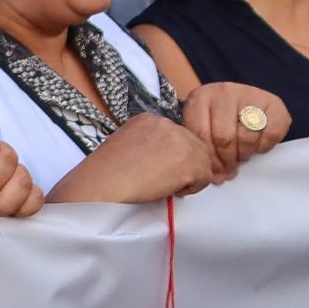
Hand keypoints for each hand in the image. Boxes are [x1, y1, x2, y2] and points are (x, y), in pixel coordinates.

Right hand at [52, 111, 215, 203]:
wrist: (103, 184)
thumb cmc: (106, 173)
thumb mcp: (127, 144)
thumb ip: (149, 144)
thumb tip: (166, 159)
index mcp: (148, 118)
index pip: (178, 135)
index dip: (173, 155)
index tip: (159, 168)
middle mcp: (166, 123)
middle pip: (195, 145)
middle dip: (185, 164)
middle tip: (165, 180)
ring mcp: (179, 140)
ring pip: (203, 161)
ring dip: (190, 176)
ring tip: (166, 185)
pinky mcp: (188, 161)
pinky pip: (205, 177)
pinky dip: (192, 187)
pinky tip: (170, 189)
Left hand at [180, 82, 290, 181]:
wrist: (236, 98)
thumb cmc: (214, 116)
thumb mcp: (200, 124)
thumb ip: (202, 146)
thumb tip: (219, 178)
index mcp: (200, 97)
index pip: (201, 133)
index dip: (210, 159)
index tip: (215, 173)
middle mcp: (225, 92)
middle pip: (224, 137)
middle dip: (227, 160)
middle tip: (230, 169)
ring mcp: (250, 95)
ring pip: (247, 137)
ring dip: (244, 154)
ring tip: (241, 156)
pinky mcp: (274, 103)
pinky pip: (271, 134)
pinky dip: (264, 146)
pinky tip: (256, 145)